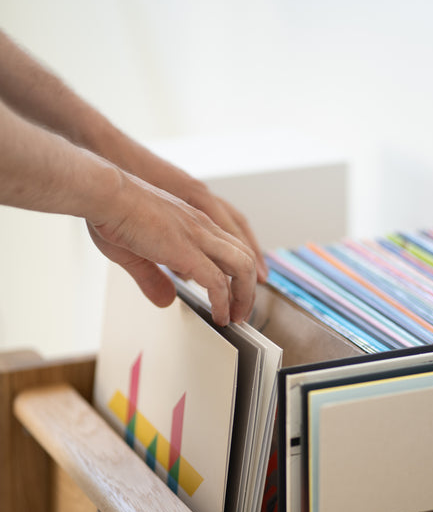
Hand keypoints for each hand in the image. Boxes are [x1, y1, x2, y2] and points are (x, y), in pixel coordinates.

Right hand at [87, 171, 256, 326]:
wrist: (104, 194)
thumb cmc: (112, 211)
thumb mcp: (136, 253)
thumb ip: (153, 278)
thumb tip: (166, 300)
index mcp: (193, 222)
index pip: (231, 247)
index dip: (239, 273)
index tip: (236, 295)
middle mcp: (202, 226)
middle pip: (245, 257)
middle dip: (249, 288)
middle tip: (241, 312)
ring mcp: (198, 237)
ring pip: (242, 267)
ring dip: (244, 296)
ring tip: (236, 317)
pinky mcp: (187, 251)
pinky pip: (218, 282)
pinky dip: (224, 303)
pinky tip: (220, 317)